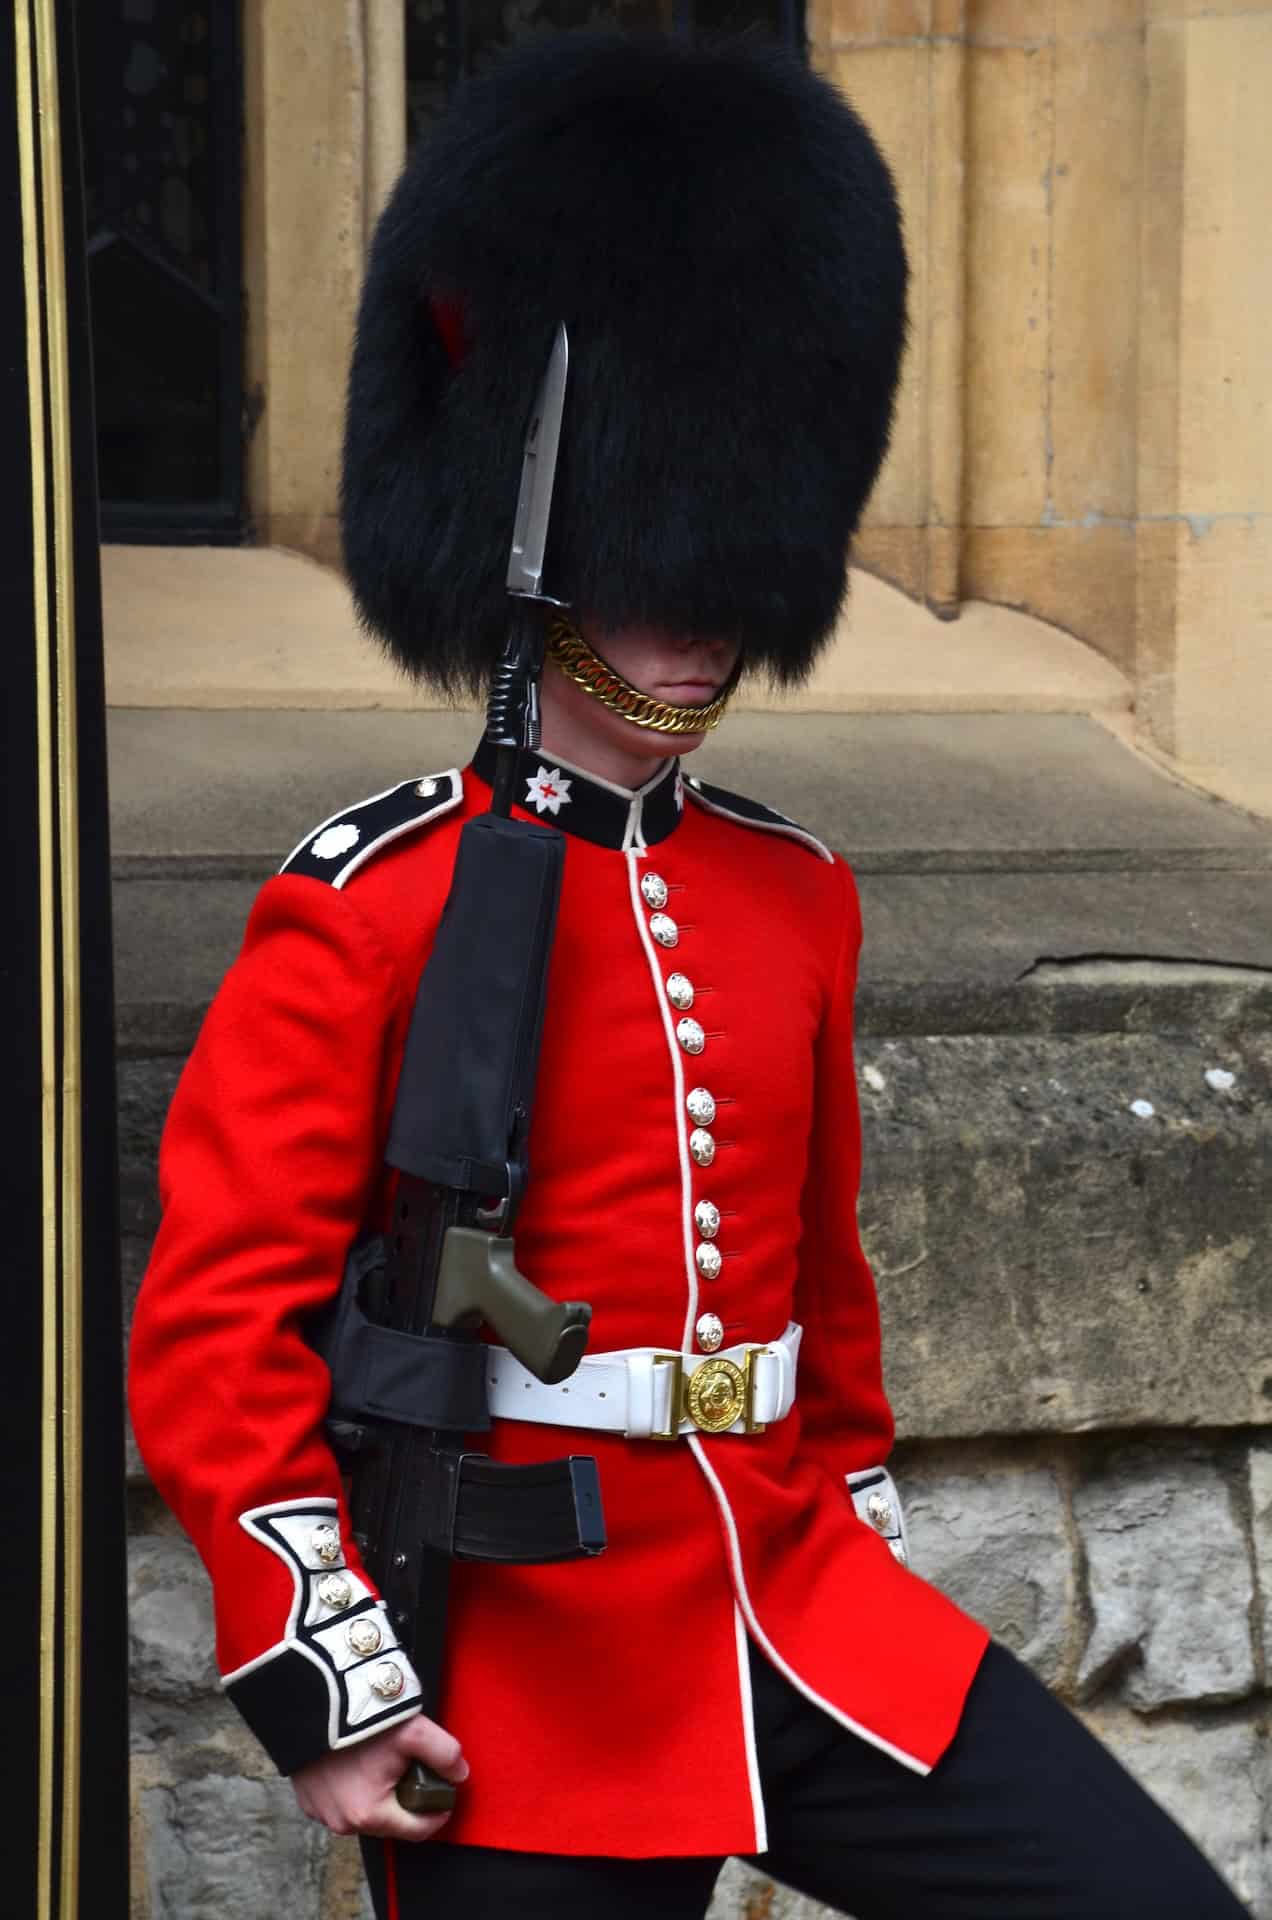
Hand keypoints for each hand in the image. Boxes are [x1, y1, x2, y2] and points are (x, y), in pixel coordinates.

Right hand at [291, 1712, 467, 1841]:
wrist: (315, 1703)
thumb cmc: (363, 1722)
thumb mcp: (414, 1732)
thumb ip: (445, 1754)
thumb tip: (460, 1773)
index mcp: (370, 1816)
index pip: (418, 1831)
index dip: (437, 1812)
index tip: (444, 1794)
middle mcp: (343, 1824)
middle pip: (390, 1821)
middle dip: (406, 1800)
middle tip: (411, 1770)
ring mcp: (321, 1814)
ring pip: (365, 1812)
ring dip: (378, 1795)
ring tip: (383, 1764)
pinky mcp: (307, 1800)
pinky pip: (340, 1803)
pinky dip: (352, 1789)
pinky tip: (357, 1765)